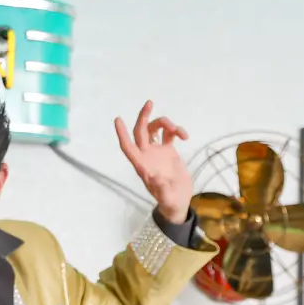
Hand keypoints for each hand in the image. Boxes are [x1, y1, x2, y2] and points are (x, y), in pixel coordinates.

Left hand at [115, 102, 192, 224]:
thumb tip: (156, 177)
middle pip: (141, 132)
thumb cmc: (170, 202)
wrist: (179, 201)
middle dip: (143, 117)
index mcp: (142, 166)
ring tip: (177, 131)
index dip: (122, 134)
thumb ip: (162, 189)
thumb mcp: (167, 198)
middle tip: (149, 102)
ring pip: (156, 129)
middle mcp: (147, 156)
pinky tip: (185, 137)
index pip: (128, 147)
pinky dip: (177, 131)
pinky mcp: (168, 150)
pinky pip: (169, 134)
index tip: (118, 119)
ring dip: (165, 123)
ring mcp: (157, 152)